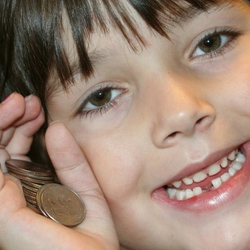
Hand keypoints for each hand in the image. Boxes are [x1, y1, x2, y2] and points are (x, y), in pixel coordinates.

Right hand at [0, 94, 118, 248]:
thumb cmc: (89, 236)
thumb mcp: (84, 192)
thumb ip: (70, 163)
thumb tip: (56, 128)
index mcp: (30, 191)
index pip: (17, 154)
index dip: (24, 128)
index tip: (39, 109)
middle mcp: (12, 196)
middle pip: (1, 151)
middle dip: (11, 121)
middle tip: (26, 101)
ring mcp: (4, 202)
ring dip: (2, 123)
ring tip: (19, 102)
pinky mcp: (2, 208)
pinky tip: (8, 114)